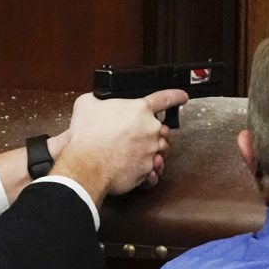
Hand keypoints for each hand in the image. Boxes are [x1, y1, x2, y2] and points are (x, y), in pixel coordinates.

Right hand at [50, 90, 179, 200]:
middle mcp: (150, 129)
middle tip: (141, 136)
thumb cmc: (87, 136)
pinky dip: (148, 172)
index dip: (176, 96)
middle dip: (156, 132)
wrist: (87, 165)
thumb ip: (98, 100)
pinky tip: (140, 170)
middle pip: (164, 129)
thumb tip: (97, 101)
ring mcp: (151, 151)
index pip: (164, 98)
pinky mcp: (147, 170)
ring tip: (138, 154)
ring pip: (161, 150)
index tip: (182, 97)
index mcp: (139, 110)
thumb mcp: (86, 104)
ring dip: (153, 152)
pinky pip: (154, 172)